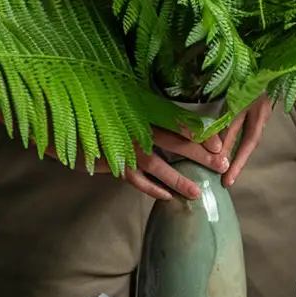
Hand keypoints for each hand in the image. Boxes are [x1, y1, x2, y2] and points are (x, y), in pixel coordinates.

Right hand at [114, 93, 270, 201]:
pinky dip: (152, 189)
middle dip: (199, 154)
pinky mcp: (115, 163)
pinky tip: (168, 196)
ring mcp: (125, 147)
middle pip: (173, 142)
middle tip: (222, 164)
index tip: (219, 144)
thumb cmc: (106, 112)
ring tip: (197, 192)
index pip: (176, 119)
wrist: (74, 123)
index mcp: (142, 109)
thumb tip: (182, 118)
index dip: (199, 132)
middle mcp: (136, 128)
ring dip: (178, 180)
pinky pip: (136, 180)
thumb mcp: (127, 100)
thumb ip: (153, 108)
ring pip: (156, 166)